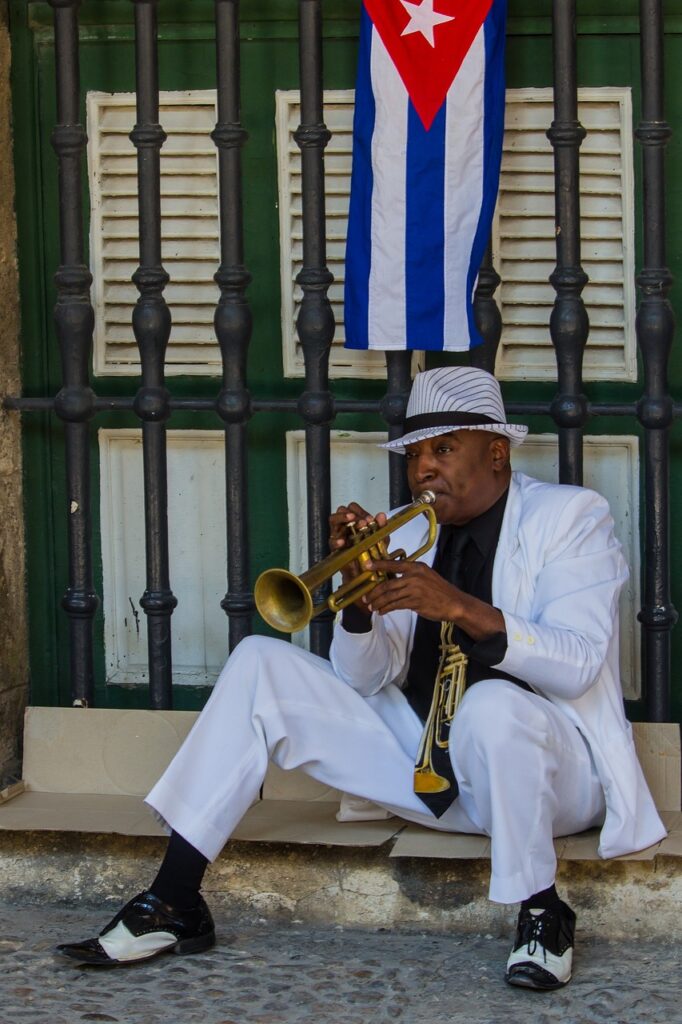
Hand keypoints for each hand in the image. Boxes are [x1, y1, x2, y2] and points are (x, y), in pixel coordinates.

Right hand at [328, 504, 387, 604]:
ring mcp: (338, 535)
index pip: (354, 508)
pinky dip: (337, 540)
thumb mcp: (380, 540)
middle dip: (351, 513)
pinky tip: (343, 542)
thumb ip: (381, 528)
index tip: (370, 519)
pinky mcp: (334, 548)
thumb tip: (381, 515)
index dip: (361, 511)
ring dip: (342, 518)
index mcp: (355, 522)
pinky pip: (332, 541)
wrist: (366, 573)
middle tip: (360, 520)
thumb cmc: (372, 553)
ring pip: (333, 520)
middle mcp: (345, 526)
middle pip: (341, 509)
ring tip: (351, 520)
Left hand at [364, 558, 505, 639]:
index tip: (366, 565)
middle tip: (365, 598)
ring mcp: (414, 589)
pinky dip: (386, 609)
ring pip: (390, 596)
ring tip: (372, 607)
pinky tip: (382, 611)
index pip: (393, 564)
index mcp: (416, 567)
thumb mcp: (426, 576)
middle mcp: (414, 576)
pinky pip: (396, 605)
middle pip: (387, 584)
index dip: (378, 564)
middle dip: (374, 592)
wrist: (454, 603)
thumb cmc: (439, 590)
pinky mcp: (415, 602)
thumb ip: (410, 575)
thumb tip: (392, 579)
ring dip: (378, 603)